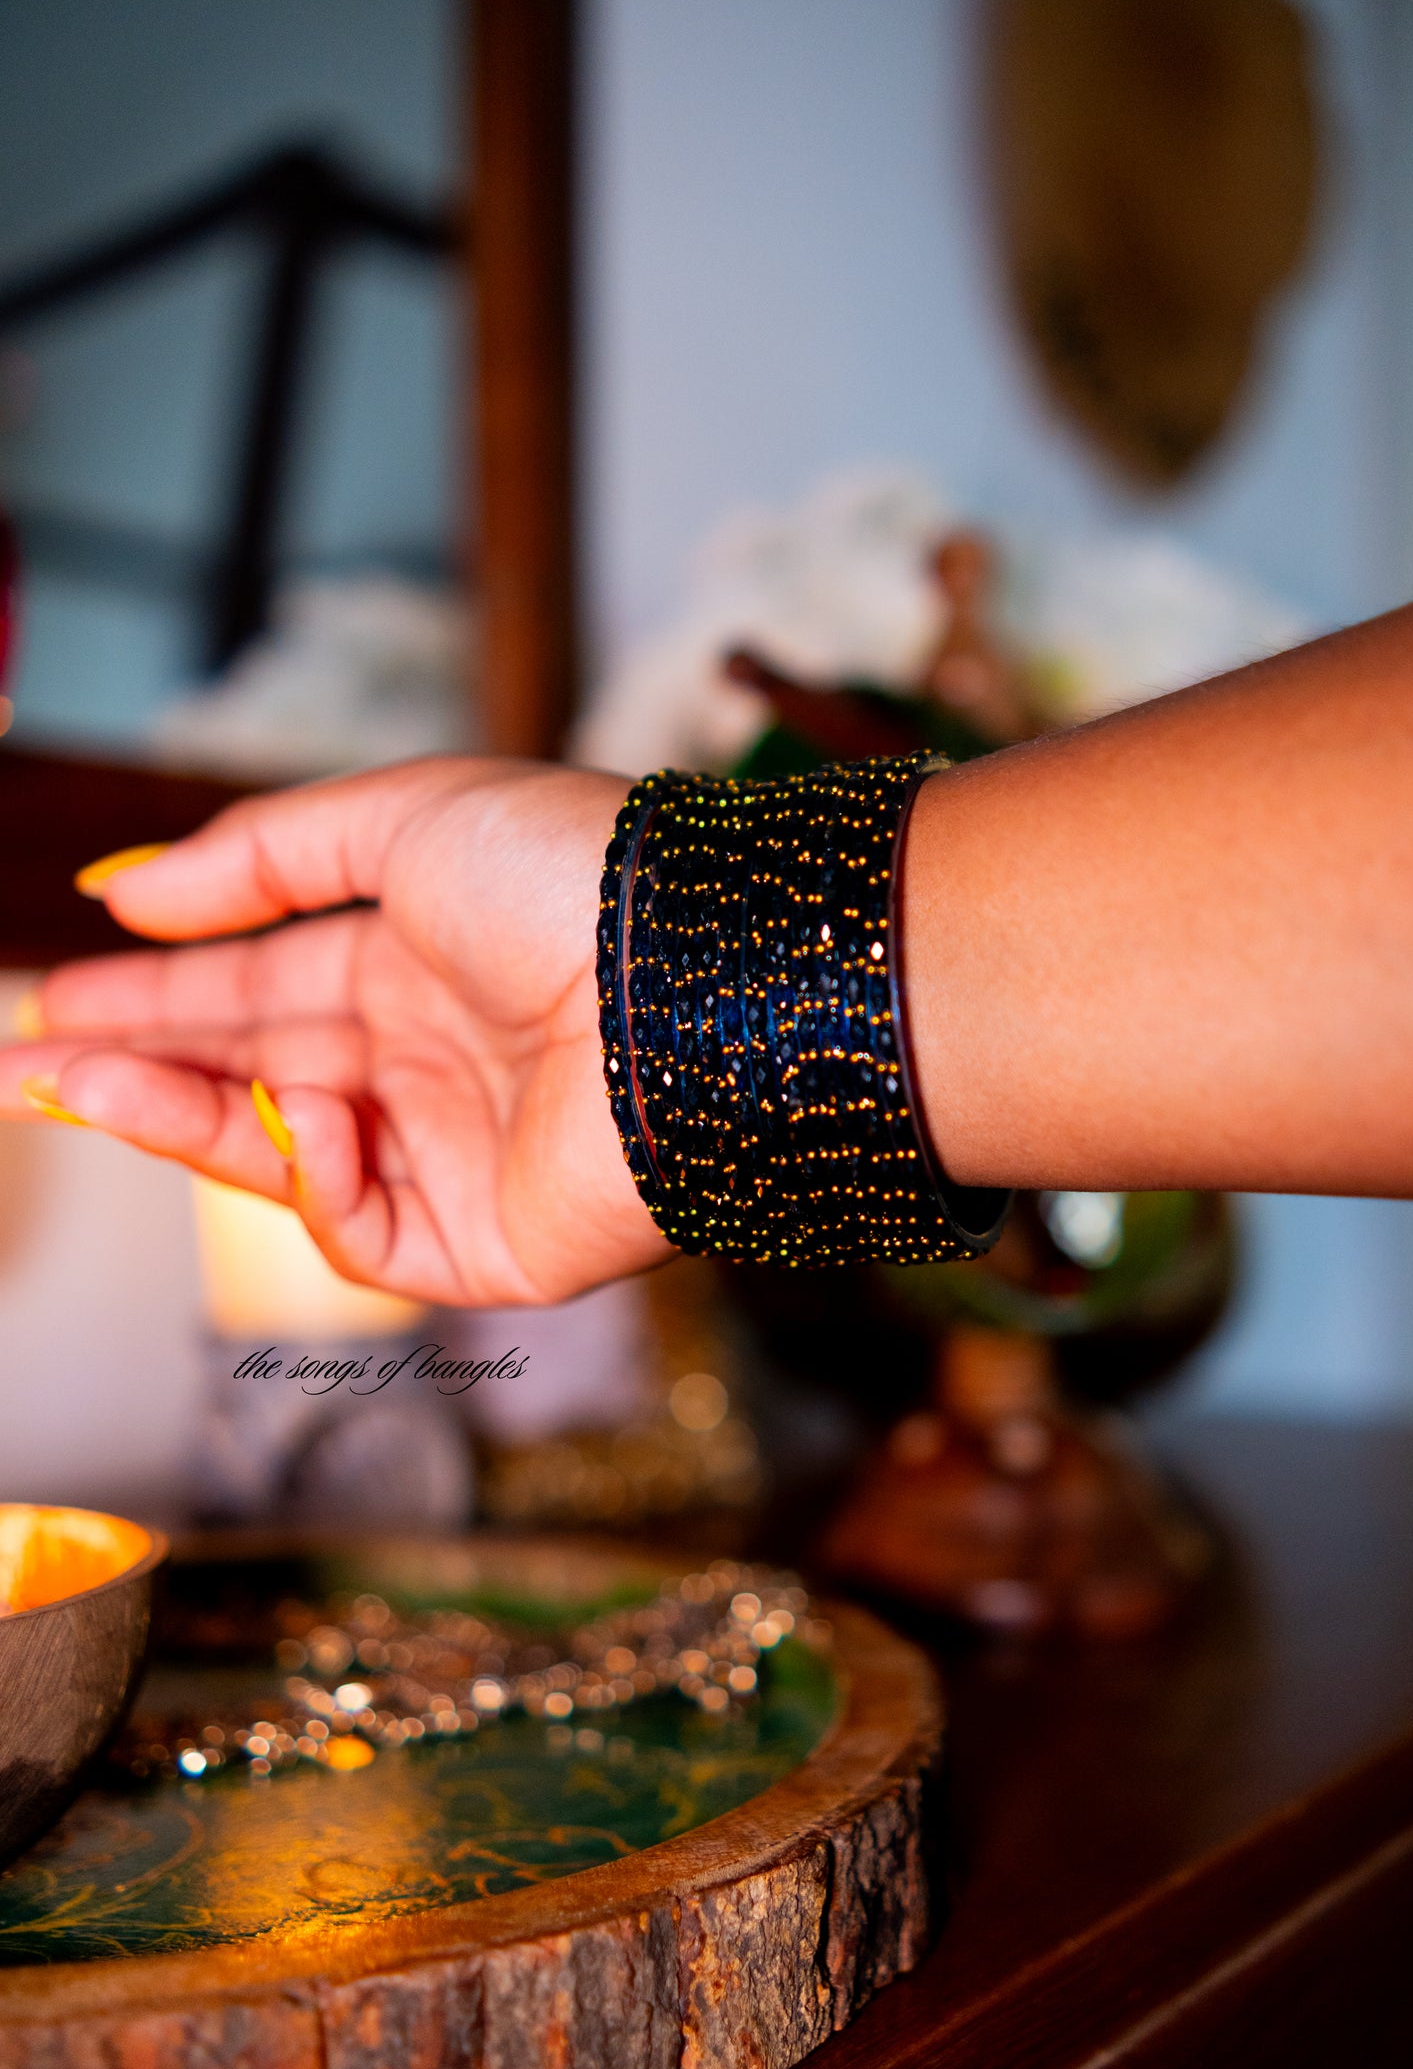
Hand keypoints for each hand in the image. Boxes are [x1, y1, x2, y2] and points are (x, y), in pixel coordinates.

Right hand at [0, 758, 671, 1305]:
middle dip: (136, 1068)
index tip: (58, 998)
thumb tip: (127, 885)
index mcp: (423, 963)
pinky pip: (360, 1227)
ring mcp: (461, 1156)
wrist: (691, 979)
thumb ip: (259, 859)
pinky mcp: (490, 1246)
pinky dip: (316, 1170)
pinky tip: (311, 1106)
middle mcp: (435, 1061)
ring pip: (286, 1154)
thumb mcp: (401, 822)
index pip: (263, 989)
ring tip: (79, 1080)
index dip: (158, 996)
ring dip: (181, 1117)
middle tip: (25, 1065)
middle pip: (256, 1075)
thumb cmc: (568, 878)